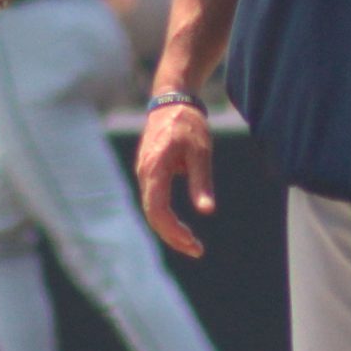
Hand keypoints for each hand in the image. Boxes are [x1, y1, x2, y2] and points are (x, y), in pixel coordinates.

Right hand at [137, 99, 215, 256]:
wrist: (172, 100)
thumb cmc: (188, 123)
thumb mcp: (201, 152)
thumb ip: (201, 182)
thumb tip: (206, 211)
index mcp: (155, 168)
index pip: (158, 210)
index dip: (173, 231)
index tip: (194, 244)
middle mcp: (144, 173)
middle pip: (153, 215)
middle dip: (173, 236)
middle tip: (197, 250)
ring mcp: (144, 173)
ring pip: (152, 209)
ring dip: (169, 229)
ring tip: (191, 243)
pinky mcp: (148, 172)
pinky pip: (153, 201)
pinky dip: (166, 217)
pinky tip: (181, 227)